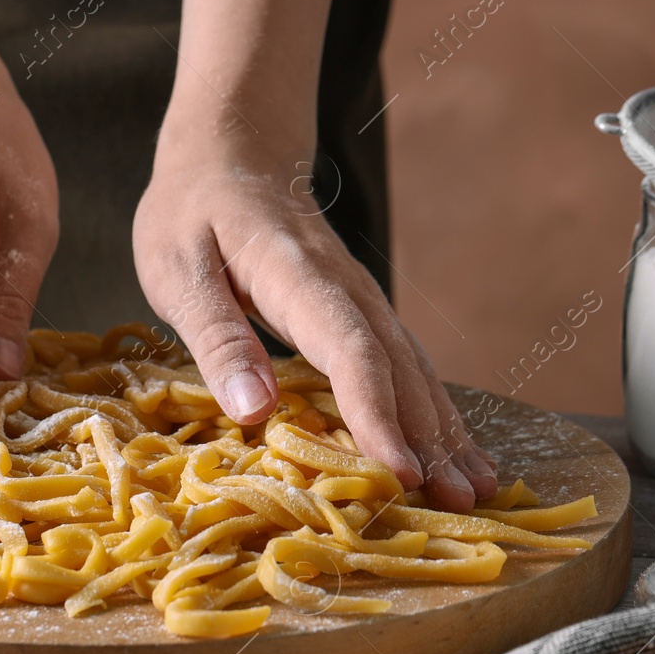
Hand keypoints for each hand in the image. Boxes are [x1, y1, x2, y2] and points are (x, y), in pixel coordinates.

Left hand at [132, 144, 496, 512]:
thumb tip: (254, 408)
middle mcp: (347, 289)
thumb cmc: (193, 210)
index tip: (398, 471)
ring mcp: (361, 299)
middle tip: (459, 503)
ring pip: (413, 368)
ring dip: (445, 429)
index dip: (376, 415)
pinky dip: (432, 409)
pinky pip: (404, 364)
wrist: (232, 150)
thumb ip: (217, 336)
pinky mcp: (360, 312)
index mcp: (298, 276)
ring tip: (477, 489)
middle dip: (431, 439)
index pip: (351, 351)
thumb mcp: (177, 269)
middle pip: (400, 368)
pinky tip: (452, 449)